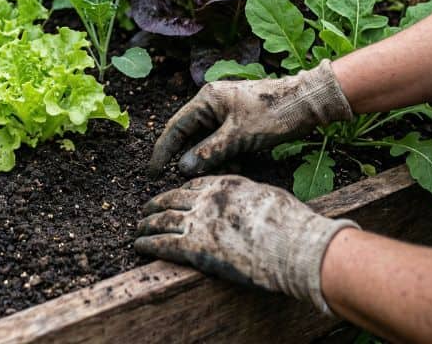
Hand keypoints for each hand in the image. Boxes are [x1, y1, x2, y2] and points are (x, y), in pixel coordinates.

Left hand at [135, 175, 358, 313]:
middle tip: (146, 210)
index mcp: (226, 184)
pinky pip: (162, 242)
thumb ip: (250, 198)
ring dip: (147, 224)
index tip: (173, 197)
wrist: (293, 245)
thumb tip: (251, 204)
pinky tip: (138, 245)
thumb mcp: (268, 198)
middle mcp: (208, 199)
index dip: (180, 191)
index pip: (195, 184)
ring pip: (163, 219)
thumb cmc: (291, 224)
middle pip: (173, 198)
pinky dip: (147, 243)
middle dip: (156, 204)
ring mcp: (199, 221)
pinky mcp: (194, 247)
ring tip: (138, 228)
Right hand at [149, 59, 352, 176]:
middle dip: (189, 157)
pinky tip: (236, 165)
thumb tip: (183, 167)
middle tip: (182, 180)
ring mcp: (227, 110)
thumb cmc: (274, 113)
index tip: (153, 172)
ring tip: (215, 175)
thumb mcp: (239, 136)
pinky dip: (226, 154)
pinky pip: (224, 140)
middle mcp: (213, 102)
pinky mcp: (241, 120)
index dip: (163, 151)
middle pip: (190, 134)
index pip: (175, 127)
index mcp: (206, 99)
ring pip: (208, 140)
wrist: (309, 101)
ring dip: (210, 158)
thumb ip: (209, 152)